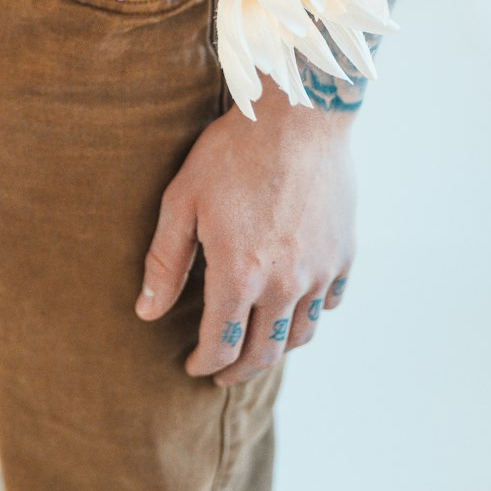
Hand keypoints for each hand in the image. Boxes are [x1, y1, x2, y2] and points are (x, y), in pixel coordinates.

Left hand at [134, 78, 355, 385]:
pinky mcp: (344, 254)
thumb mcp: (182, 200)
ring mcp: (320, 272)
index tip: (193, 365)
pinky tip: (295, 308)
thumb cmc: (231, 153)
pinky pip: (329, 303)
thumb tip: (146, 312)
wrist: (297, 117)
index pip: (221, 344)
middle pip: (264, 352)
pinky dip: (310, 315)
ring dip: (276, 349)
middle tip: (221, 373)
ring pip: (301, 335)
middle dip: (238, 370)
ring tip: (256, 346)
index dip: (204, 363)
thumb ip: (165, 261)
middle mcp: (285, 284)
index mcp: (239, 275)